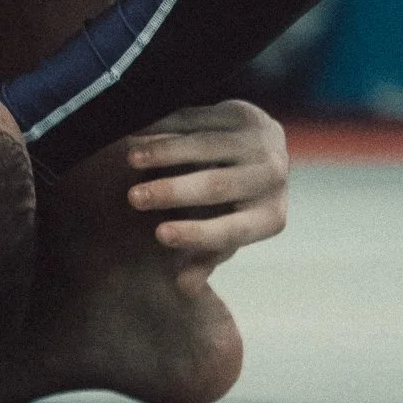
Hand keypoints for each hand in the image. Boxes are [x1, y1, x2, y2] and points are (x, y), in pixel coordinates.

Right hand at [123, 100, 290, 295]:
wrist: (266, 149)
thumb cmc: (238, 204)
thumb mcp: (228, 232)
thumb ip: (206, 256)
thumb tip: (184, 288)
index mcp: (270, 218)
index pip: (232, 231)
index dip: (195, 234)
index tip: (158, 235)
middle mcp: (272, 179)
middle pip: (217, 186)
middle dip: (171, 192)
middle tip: (133, 199)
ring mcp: (261, 143)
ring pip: (204, 146)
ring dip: (163, 151)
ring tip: (130, 158)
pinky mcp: (245, 114)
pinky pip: (199, 119)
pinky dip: (165, 127)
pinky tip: (139, 134)